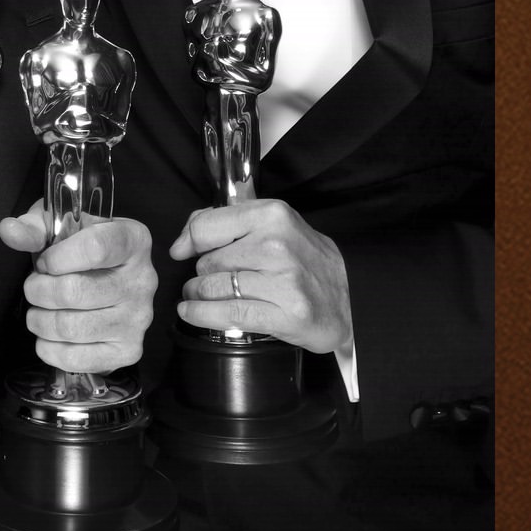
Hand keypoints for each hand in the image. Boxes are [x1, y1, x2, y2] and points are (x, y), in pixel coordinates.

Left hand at [0, 201, 155, 371]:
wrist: (106, 282)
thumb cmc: (81, 252)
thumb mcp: (60, 228)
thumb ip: (34, 228)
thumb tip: (9, 231)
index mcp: (132, 240)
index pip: (95, 248)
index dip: (57, 258)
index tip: (44, 261)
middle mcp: (143, 280)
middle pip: (75, 291)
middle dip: (38, 290)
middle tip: (34, 287)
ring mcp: (138, 319)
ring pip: (70, 327)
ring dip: (40, 321)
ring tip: (39, 311)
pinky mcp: (128, 350)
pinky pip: (77, 359)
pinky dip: (49, 349)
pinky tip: (48, 336)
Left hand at [171, 199, 351, 353]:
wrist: (348, 301)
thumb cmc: (303, 261)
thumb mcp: (273, 225)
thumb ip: (227, 222)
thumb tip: (182, 242)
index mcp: (273, 215)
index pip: (207, 226)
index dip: (189, 241)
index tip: (182, 251)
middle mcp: (277, 245)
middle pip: (208, 262)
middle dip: (202, 273)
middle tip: (212, 279)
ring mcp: (284, 281)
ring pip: (214, 288)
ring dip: (198, 295)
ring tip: (200, 296)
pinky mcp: (286, 315)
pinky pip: (228, 314)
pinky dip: (202, 315)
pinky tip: (191, 313)